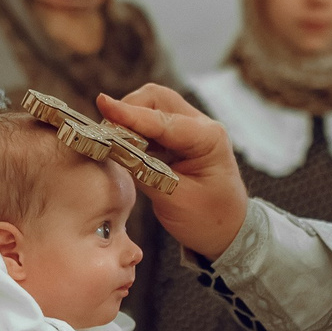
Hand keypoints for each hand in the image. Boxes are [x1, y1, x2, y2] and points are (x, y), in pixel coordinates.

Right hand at [94, 85, 249, 259]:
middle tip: (108, 134)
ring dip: (129, 119)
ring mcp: (189, 129)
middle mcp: (200, 126)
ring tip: (114, 141)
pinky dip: (133, 129)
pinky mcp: (177, 138)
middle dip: (128, 110)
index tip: (103, 105)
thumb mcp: (175, 200)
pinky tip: (124, 146)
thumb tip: (114, 150)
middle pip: (156, 99)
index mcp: (208, 138)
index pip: (162, 121)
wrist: (228, 231)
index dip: (130, 114)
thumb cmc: (209, 218)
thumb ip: (144, 172)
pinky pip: (149, 123)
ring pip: (151, 106)